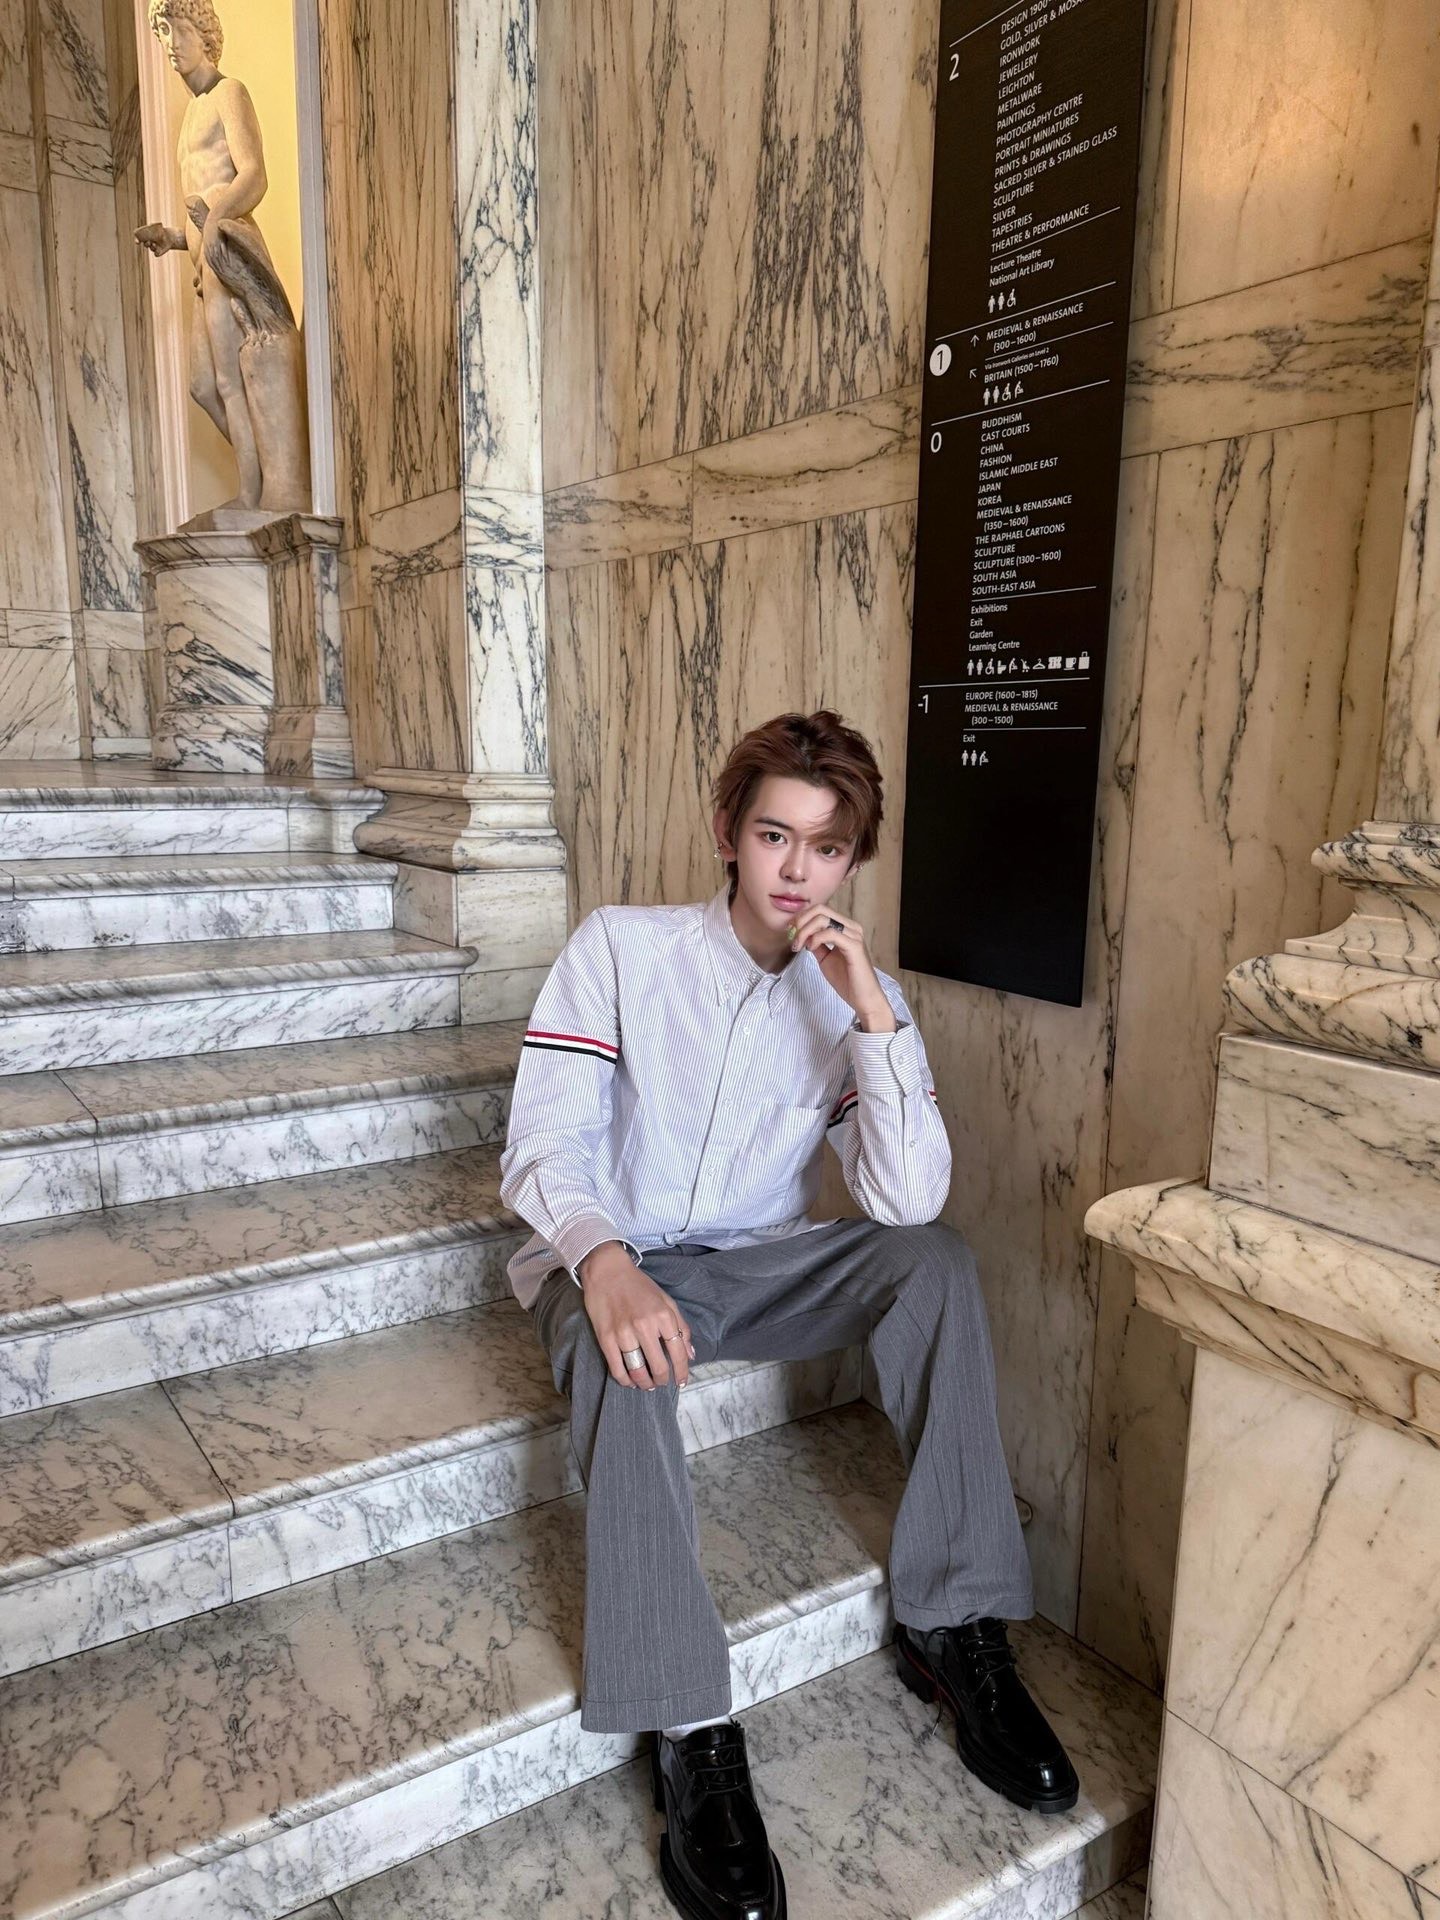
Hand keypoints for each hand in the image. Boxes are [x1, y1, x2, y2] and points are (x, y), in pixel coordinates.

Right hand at [134, 222, 179, 254]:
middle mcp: (149, 243)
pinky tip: (158, 250)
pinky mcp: (158, 252)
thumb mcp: (157, 227)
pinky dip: (156, 252)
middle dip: (146, 244)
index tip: (137, 242)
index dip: (137, 241)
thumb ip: (152, 225)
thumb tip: (150, 225)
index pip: (139, 239)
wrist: (169, 237)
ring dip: (152, 247)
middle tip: (149, 241)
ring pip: (151, 249)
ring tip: (154, 244)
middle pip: (145, 245)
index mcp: (146, 237)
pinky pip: (156, 254)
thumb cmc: (161, 231)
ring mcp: (154, 248)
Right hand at [577, 1242, 694, 1387]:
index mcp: (664, 1316)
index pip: (678, 1353)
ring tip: (647, 1385)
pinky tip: (630, 1382)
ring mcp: (624, 1334)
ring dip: (645, 1383)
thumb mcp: (667, 1301)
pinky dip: (625, 1380)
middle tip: (662, 1382)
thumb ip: (681, 1327)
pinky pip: (617, 1368)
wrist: (608, 1271)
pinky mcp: (606, 1338)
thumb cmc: (639, 1286)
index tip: (682, 1382)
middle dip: (663, 1379)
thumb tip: (690, 1355)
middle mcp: (645, 1326)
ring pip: (637, 1371)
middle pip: (658, 1366)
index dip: (682, 1372)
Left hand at [786, 905, 891, 1022]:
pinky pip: (830, 933)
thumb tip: (802, 935)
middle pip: (821, 909)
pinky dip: (815, 938)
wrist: (862, 998)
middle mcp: (852, 927)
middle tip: (792, 936)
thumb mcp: (825, 958)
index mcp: (846, 928)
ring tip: (798, 946)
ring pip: (823, 919)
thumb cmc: (847, 980)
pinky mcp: (854, 946)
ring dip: (804, 931)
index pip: (821, 910)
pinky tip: (810, 948)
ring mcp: (854, 935)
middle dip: (801, 921)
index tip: (790, 931)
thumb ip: (816, 944)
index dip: (802, 917)